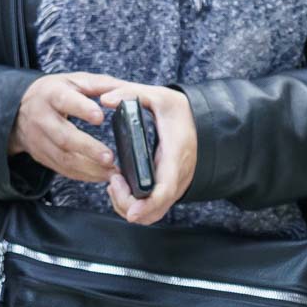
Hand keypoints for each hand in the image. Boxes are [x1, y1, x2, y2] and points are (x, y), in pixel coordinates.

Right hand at [8, 72, 122, 182]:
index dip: (82, 109)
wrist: (18, 110)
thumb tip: (130, 91)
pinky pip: (62, 169)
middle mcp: (42, 118)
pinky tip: (100, 176)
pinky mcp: (41, 155)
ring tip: (111, 172)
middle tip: (109, 157)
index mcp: (52, 94)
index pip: (65, 101)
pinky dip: (83, 175)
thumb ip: (102, 84)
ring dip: (89, 167)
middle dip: (88, 148)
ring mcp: (39, 140)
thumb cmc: (54, 93)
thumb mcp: (73, 80)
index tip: (100, 117)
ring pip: (63, 158)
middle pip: (64, 136)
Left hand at [98, 83, 198, 224]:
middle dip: (128, 204)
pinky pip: (153, 207)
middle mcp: (178, 175)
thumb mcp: (158, 96)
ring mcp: (176, 185)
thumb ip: (131, 94)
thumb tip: (105, 99)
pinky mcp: (170, 188)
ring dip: (128, 205)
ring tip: (115, 183)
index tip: (131, 213)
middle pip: (155, 208)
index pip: (166, 188)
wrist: (201, 120)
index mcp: (175, 155)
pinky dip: (134, 204)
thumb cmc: (178, 110)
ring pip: (153, 213)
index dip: (149, 204)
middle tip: (113, 181)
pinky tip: (121, 185)